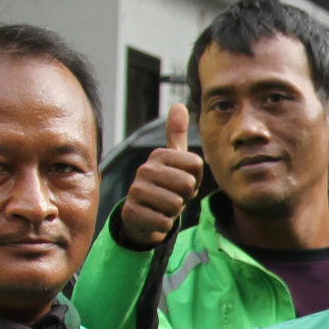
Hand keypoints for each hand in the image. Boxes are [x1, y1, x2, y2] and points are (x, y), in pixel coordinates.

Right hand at [117, 104, 204, 248]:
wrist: (143, 215)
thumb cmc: (165, 186)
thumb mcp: (174, 161)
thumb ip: (176, 134)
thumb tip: (178, 104)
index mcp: (159, 155)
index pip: (196, 165)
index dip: (196, 178)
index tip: (182, 181)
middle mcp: (145, 169)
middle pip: (187, 184)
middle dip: (185, 196)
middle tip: (174, 196)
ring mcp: (136, 190)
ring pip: (176, 204)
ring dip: (175, 211)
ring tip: (164, 206)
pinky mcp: (132, 212)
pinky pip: (164, 222)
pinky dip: (164, 224)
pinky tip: (155, 218)